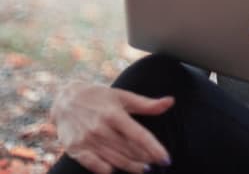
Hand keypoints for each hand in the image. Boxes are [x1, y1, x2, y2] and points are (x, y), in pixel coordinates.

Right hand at [51, 81, 173, 173]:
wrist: (64, 99)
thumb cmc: (99, 97)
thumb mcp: (123, 96)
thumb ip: (147, 104)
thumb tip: (171, 102)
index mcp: (114, 114)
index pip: (139, 136)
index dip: (154, 149)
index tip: (166, 159)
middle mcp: (100, 128)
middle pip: (129, 150)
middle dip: (146, 159)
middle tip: (157, 165)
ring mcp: (86, 140)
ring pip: (115, 160)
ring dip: (132, 167)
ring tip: (144, 169)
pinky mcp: (75, 149)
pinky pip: (94, 166)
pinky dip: (106, 170)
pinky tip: (116, 170)